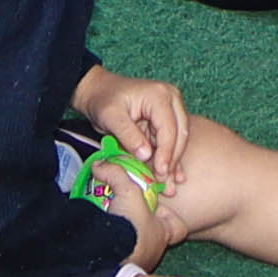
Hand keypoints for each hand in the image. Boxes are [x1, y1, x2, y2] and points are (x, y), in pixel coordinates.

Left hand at [85, 68, 197, 193]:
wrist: (98, 91)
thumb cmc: (102, 100)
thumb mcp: (110, 116)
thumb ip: (128, 135)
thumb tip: (146, 155)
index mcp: (160, 95)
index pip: (169, 128)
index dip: (166, 153)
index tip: (160, 172)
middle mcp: (171, 100)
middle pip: (179, 134)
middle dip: (172, 159)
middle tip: (164, 181)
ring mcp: (170, 109)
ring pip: (177, 140)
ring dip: (172, 162)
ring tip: (169, 185)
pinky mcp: (165, 120)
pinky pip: (170, 142)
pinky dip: (168, 158)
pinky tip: (172, 176)